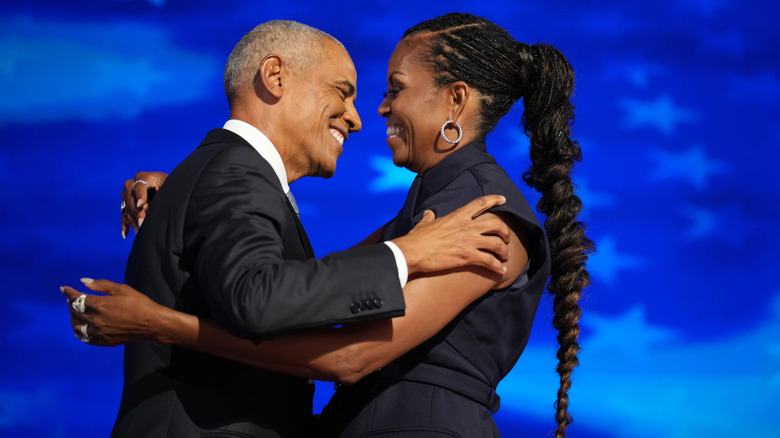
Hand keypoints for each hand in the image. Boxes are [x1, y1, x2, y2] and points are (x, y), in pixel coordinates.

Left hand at [61, 278, 160, 345]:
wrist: (152, 324)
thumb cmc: (139, 303)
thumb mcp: (122, 289)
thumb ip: (101, 285)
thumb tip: (83, 282)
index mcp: (100, 305)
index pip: (77, 298)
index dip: (68, 292)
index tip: (63, 288)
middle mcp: (96, 320)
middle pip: (75, 312)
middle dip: (70, 304)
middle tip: (71, 299)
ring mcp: (99, 332)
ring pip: (77, 326)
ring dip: (73, 318)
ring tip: (75, 313)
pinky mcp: (104, 341)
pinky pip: (85, 338)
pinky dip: (80, 332)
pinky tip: (81, 327)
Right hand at [121, 171, 167, 238]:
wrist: (167, 190)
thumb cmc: (171, 187)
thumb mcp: (169, 187)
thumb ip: (163, 192)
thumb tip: (159, 204)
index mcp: (144, 177)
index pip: (139, 186)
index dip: (140, 195)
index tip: (141, 205)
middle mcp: (132, 184)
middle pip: (131, 199)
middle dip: (137, 212)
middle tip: (143, 223)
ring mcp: (127, 195)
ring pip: (127, 209)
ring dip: (133, 221)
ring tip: (141, 232)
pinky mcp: (127, 205)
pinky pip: (123, 216)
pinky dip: (125, 226)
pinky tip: (126, 235)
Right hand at [391, 195, 510, 275]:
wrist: (413, 252)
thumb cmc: (417, 239)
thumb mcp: (424, 224)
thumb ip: (429, 218)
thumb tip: (428, 213)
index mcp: (457, 216)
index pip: (480, 203)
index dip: (494, 199)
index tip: (503, 199)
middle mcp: (467, 226)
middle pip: (496, 224)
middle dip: (505, 231)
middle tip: (506, 238)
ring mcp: (469, 241)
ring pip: (497, 243)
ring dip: (504, 251)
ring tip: (505, 256)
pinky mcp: (468, 257)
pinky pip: (490, 261)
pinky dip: (498, 267)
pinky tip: (501, 270)